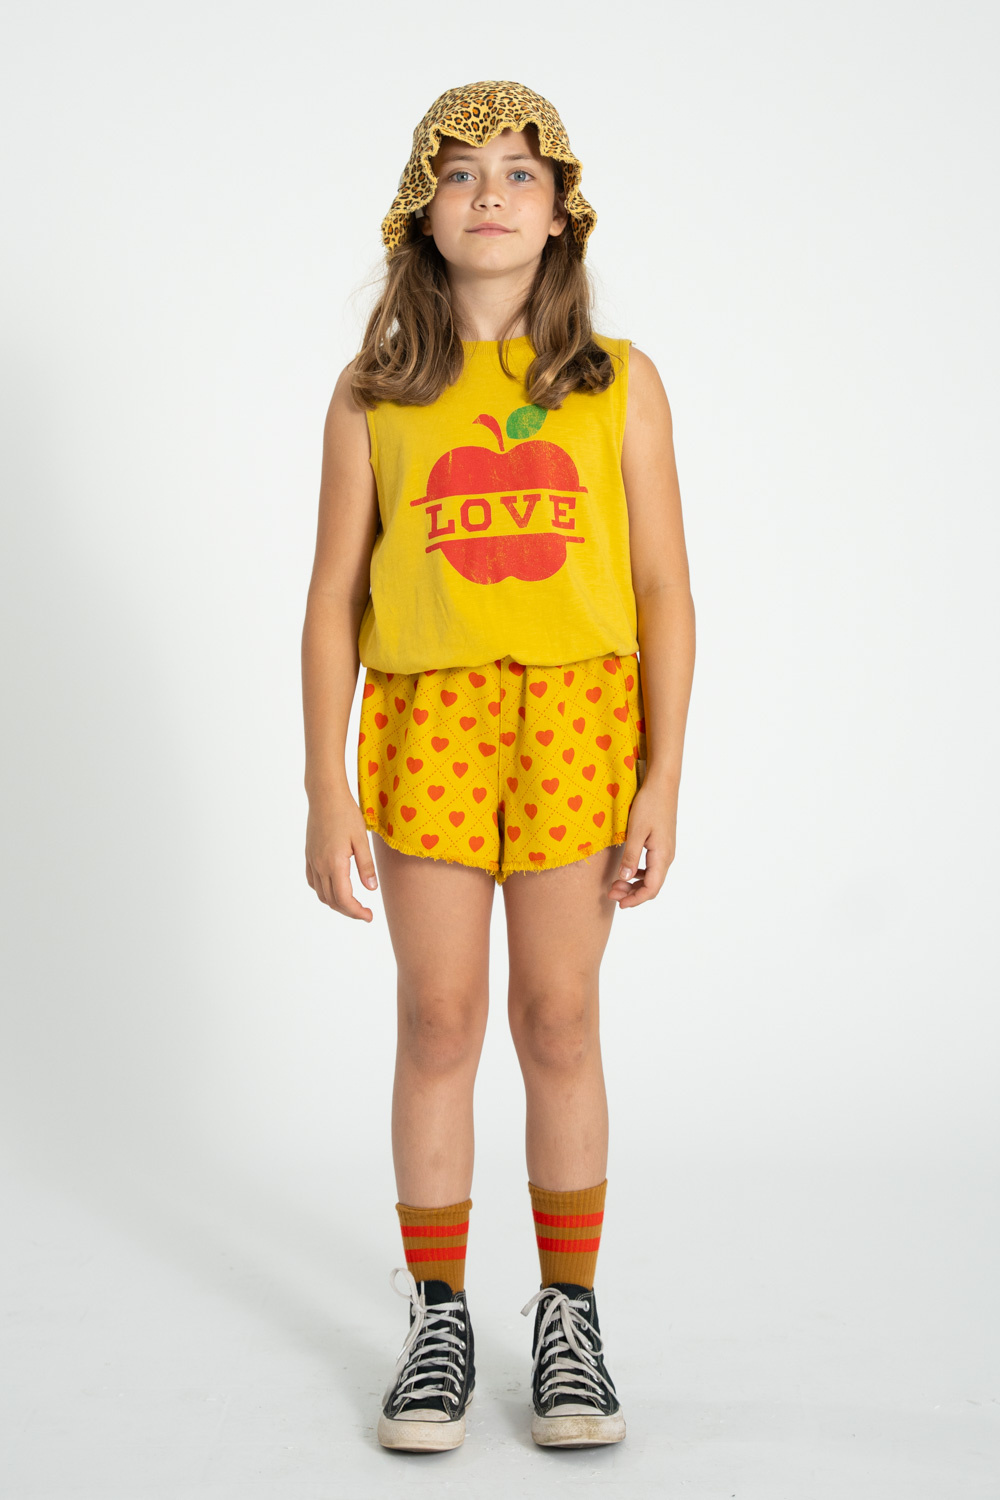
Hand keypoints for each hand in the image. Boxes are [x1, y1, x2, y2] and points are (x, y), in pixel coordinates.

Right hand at [305, 791, 378, 921]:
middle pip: (332, 900)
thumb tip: (371, 890)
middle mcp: (320, 865)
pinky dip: (323, 891)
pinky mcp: (309, 855)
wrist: (325, 795)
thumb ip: (366, 866)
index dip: (357, 912)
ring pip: (320, 894)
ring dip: (336, 903)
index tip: (369, 916)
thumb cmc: (346, 814)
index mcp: (334, 863)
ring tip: (353, 904)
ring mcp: (312, 861)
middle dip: (349, 911)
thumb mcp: (361, 839)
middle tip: (365, 913)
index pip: (344, 899)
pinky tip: (334, 888)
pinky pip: (313, 881)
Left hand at [607, 777, 676, 908]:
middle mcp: (667, 856)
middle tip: (611, 893)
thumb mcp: (635, 831)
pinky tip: (627, 870)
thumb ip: (630, 856)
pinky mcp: (662, 844)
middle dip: (632, 893)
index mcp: (662, 856)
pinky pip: (652, 867)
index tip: (619, 903)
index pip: (652, 888)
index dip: (636, 899)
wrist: (662, 785)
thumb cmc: (649, 805)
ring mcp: (666, 850)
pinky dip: (639, 873)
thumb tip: (624, 878)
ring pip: (652, 877)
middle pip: (652, 885)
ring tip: (615, 884)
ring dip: (634, 884)